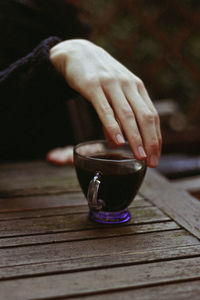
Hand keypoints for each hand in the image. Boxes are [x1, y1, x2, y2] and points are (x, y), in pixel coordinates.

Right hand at [50, 39, 161, 166]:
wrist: (78, 52)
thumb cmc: (99, 76)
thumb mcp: (113, 94)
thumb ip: (116, 119)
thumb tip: (118, 143)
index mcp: (136, 87)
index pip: (152, 116)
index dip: (156, 137)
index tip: (156, 156)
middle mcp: (128, 85)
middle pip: (144, 116)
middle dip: (150, 141)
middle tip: (151, 161)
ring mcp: (111, 84)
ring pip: (127, 114)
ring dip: (135, 137)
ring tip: (139, 156)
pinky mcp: (93, 85)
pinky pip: (105, 108)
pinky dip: (112, 126)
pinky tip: (117, 140)